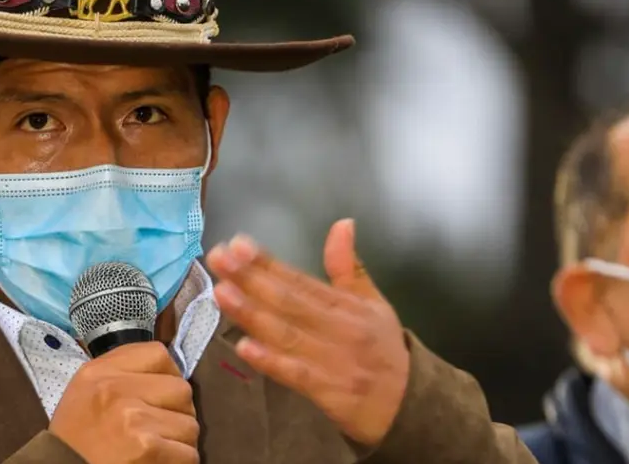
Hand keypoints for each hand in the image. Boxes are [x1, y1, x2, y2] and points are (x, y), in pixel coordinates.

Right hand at [50, 342, 198, 462]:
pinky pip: (189, 453)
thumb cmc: (77, 437)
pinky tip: (159, 463)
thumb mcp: (87, 390)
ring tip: (157, 449)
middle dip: (177, 413)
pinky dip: (180, 462)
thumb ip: (123, 374)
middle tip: (159, 428)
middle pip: (181, 390)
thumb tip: (170, 373)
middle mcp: (116, 390)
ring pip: (189, 425)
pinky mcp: (148, 448)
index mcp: (101, 372)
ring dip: (180, 442)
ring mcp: (134, 419)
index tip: (161, 396)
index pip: (159, 354)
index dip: (169, 376)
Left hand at [205, 219, 409, 445]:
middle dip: (250, 279)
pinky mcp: (325, 391)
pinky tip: (244, 346)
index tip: (238, 244)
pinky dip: (270, 361)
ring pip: (286, 334)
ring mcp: (330, 360)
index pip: (300, 279)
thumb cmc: (383, 349)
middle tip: (219, 259)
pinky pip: (294, 375)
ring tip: (222, 292)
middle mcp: (337, 328)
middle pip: (288, 301)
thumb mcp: (373, 303)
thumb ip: (349, 265)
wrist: (409, 405)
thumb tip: (343, 224)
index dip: (267, 262)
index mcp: (346, 304)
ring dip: (252, 313)